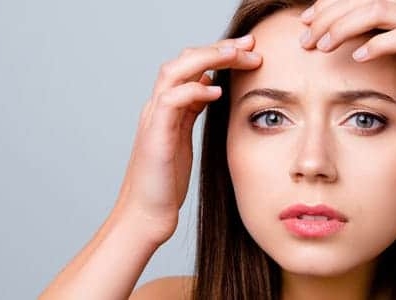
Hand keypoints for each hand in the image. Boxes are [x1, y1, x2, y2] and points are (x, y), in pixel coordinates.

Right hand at [117, 35, 261, 243]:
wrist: (145, 215)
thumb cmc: (166, 183)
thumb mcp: (184, 139)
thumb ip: (193, 110)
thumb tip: (209, 85)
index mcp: (167, 107)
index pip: (191, 66)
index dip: (219, 53)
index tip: (249, 50)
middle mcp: (157, 107)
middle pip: (184, 60)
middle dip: (219, 48)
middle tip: (250, 45)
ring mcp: (153, 120)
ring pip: (175, 71)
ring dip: (208, 58)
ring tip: (237, 55)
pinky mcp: (154, 137)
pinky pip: (171, 101)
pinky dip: (193, 90)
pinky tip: (216, 90)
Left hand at [298, 0, 395, 128]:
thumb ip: (393, 36)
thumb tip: (355, 40)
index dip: (330, 3)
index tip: (306, 22)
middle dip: (327, 16)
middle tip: (304, 39)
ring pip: (377, 11)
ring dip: (342, 28)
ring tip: (321, 47)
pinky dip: (376, 45)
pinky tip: (356, 57)